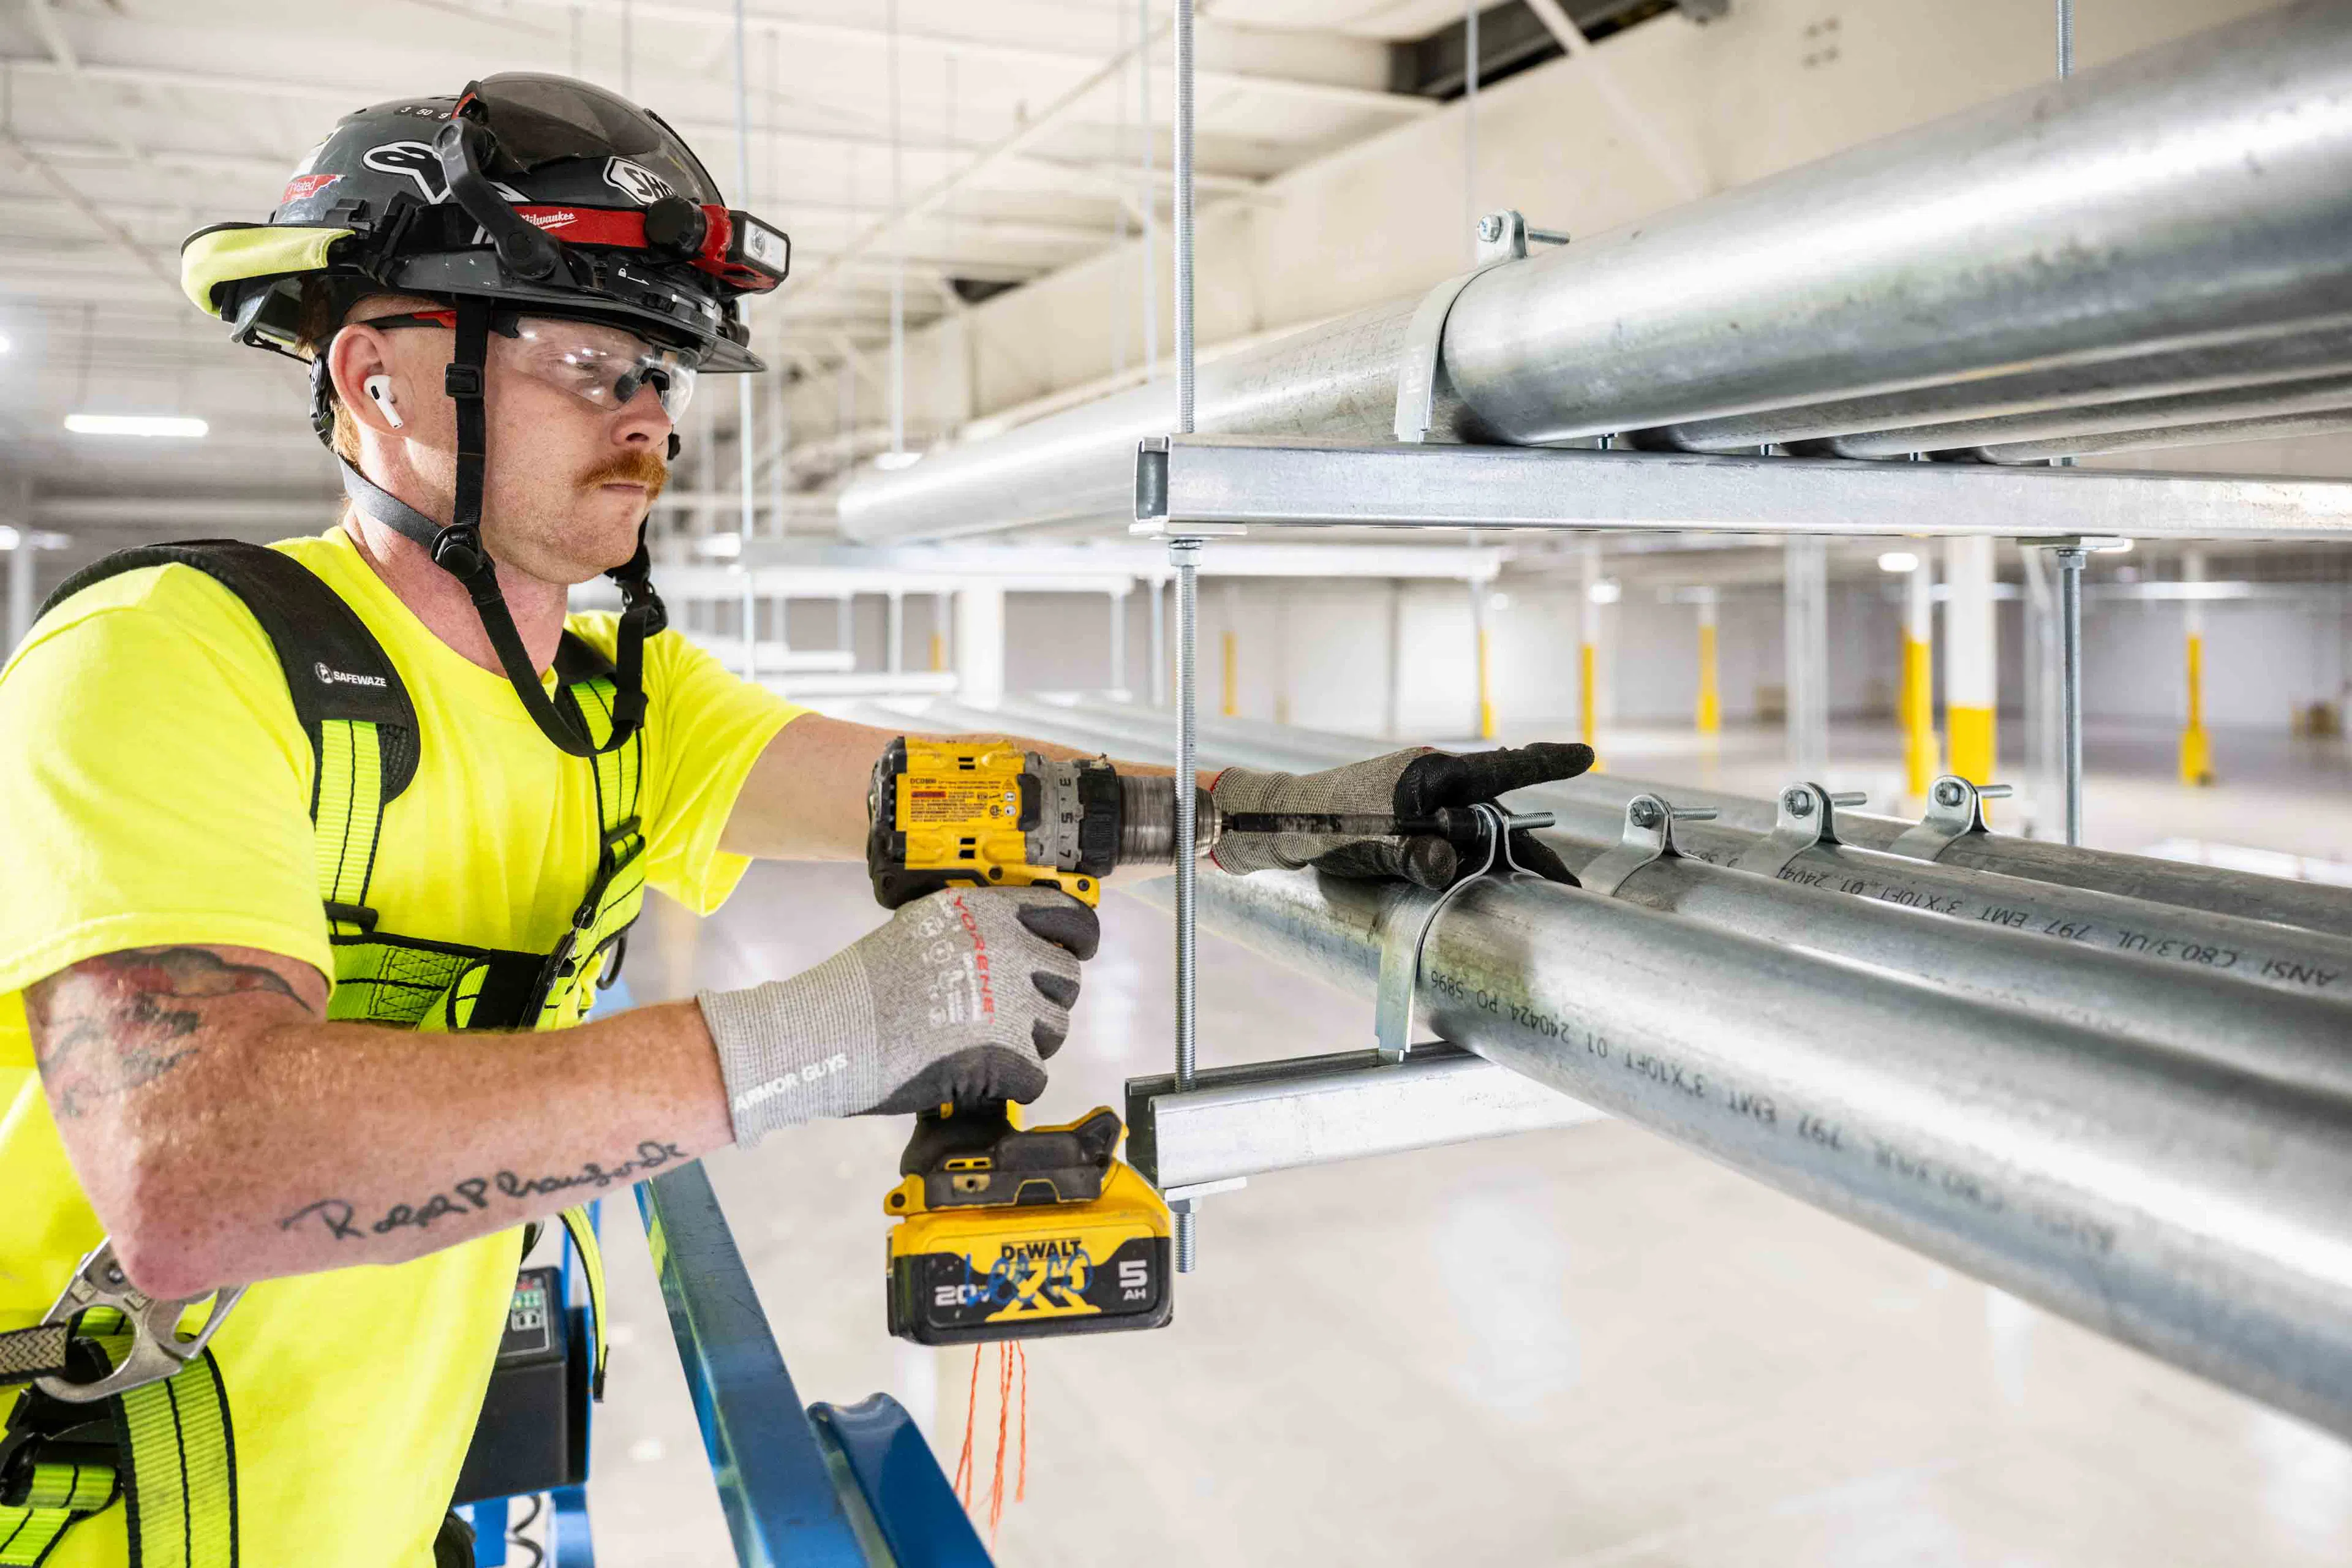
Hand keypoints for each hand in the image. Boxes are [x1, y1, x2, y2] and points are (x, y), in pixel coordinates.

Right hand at [698, 886, 1099, 1146]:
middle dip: (1043, 1001)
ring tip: (979, 1046)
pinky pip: (1036, 1076)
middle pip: (1068, 979)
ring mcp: (1010, 1003)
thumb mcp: (923, 928)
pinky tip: (972, 1075)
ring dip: (1028, 1044)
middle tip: (1004, 1017)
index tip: (1078, 950)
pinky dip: (1009, 1084)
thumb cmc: (863, 987)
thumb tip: (1016, 942)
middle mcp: (1008, 950)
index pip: (1069, 915)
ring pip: (1056, 1030)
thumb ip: (975, 929)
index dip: (1079, 938)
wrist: (829, 1032)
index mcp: (988, 912)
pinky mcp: (1005, 1054)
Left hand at [1209, 742, 1592, 888]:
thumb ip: (1413, 855)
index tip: (1586, 756)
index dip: (1547, 764)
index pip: (1501, 768)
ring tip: (1536, 893)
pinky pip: (1457, 837)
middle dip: (1532, 850)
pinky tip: (1489, 883)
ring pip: (1478, 831)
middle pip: (1498, 816)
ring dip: (1504, 861)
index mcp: (1431, 776)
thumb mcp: (1371, 844)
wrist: (1283, 823)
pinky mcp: (1414, 817)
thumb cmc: (1325, 826)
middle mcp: (1435, 781)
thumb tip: (1451, 866)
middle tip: (1567, 887)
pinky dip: (1476, 860)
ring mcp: (1425, 799)